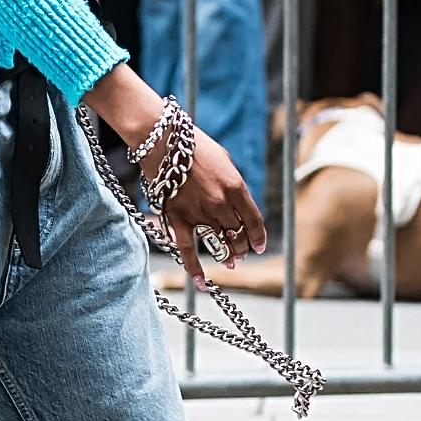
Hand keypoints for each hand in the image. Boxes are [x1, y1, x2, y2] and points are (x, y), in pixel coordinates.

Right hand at [143, 123, 266, 280]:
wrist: (162, 138)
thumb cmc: (194, 144)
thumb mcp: (224, 160)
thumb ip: (233, 185)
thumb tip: (238, 204)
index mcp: (236, 187)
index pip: (254, 221)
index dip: (258, 237)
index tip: (259, 247)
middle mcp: (220, 203)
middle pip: (237, 234)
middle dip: (242, 247)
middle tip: (242, 253)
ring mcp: (198, 212)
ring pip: (218, 243)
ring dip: (227, 255)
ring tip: (231, 262)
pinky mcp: (177, 217)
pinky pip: (188, 249)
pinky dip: (195, 268)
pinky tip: (203, 282)